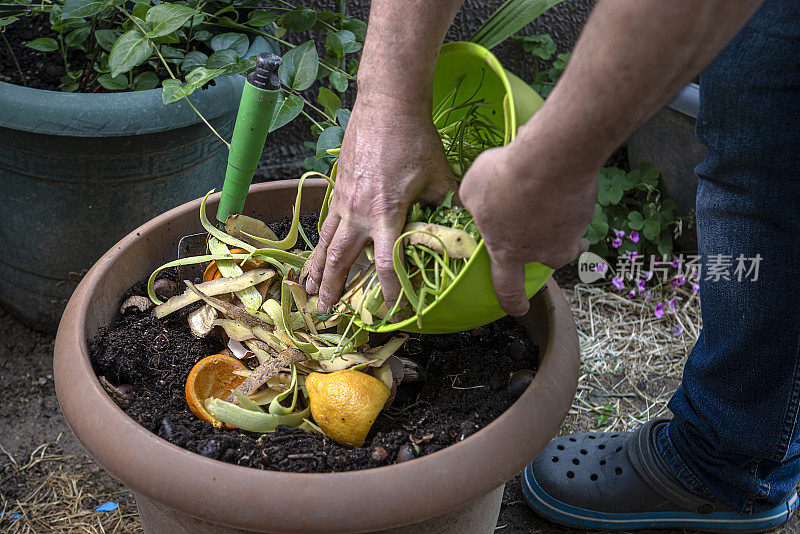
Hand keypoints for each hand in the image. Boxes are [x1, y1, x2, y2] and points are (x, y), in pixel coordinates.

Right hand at [306, 91, 456, 312]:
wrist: (386, 105)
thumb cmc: (415, 139)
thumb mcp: (439, 177)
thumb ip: (445, 208)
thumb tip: (457, 230)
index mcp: (386, 213)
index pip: (384, 264)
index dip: (390, 290)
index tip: (393, 310)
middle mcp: (359, 211)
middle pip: (341, 259)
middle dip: (332, 287)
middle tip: (324, 310)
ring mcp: (344, 199)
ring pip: (326, 241)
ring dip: (316, 268)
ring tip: (307, 289)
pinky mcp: (337, 186)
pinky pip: (326, 222)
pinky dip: (320, 241)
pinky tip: (318, 251)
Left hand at [460, 138, 595, 316]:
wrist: (552, 158)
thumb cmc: (506, 176)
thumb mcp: (472, 188)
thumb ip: (473, 202)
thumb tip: (475, 200)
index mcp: (507, 251)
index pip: (508, 289)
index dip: (513, 302)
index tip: (520, 309)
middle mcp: (542, 251)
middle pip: (549, 260)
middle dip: (548, 250)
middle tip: (542, 232)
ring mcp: (569, 234)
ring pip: (568, 236)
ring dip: (562, 225)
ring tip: (552, 201)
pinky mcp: (586, 212)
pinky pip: (577, 211)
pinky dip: (569, 198)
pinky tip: (559, 178)